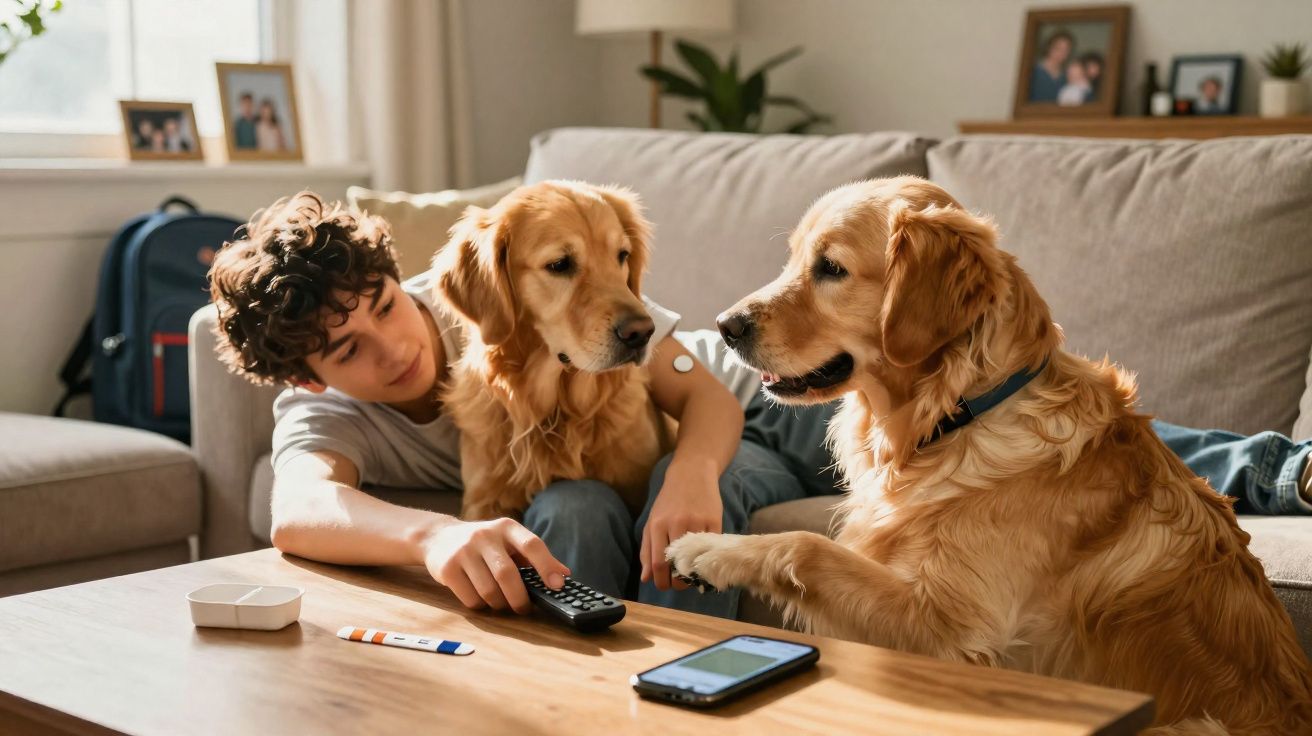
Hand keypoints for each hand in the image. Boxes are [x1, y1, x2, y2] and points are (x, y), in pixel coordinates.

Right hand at [418, 517, 568, 612]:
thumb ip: (535, 557)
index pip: (532, 545)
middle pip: (507, 575)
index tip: (557, 586)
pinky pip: (470, 598)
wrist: (438, 537)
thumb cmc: (484, 544)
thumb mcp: (509, 542)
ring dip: (499, 604)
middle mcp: (485, 535)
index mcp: (506, 527)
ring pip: (489, 591)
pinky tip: (480, 598)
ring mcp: (463, 551)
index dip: (547, 566)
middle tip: (523, 608)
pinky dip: (480, 605)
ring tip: (500, 602)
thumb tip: (564, 575)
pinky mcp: (447, 567)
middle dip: (519, 598)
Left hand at [640, 460, 722, 590]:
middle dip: (676, 583)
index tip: (664, 587)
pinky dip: (706, 559)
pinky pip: (710, 549)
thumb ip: (646, 550)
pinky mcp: (714, 520)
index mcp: (657, 525)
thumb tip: (646, 578)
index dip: (661, 582)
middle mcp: (675, 524)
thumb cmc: (669, 502)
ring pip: (695, 560)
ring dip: (693, 574)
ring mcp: (696, 522)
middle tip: (678, 585)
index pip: (658, 564)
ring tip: (690, 574)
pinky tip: (702, 560)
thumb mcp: (652, 522)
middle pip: (676, 566)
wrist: (691, 474)